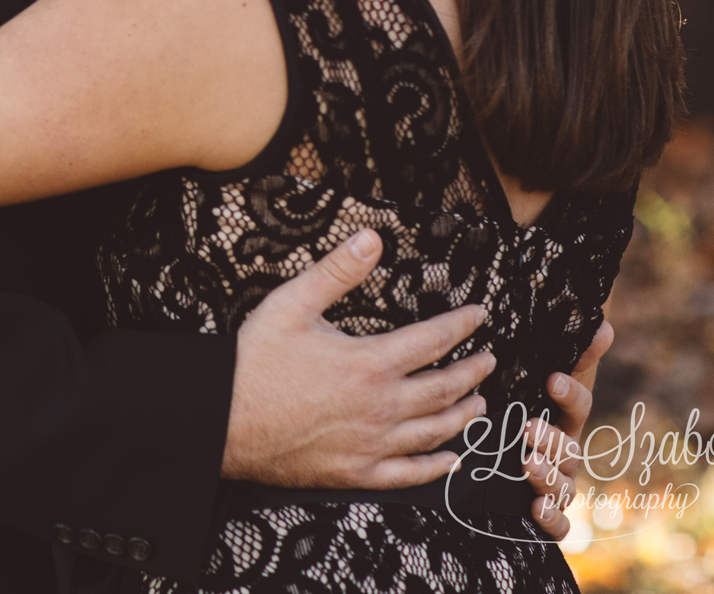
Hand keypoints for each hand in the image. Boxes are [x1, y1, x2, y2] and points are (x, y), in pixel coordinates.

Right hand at [223, 229, 493, 487]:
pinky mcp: (356, 472)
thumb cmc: (255, 362)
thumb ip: (337, 271)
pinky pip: (408, 474)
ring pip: (434, 432)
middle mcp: (381, 406)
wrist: (224, 419)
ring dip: (463, 417)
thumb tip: (372, 238)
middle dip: (472, 372)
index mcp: (370, 362)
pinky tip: (450, 461)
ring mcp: (372, 444)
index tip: (479, 315)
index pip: (432, 340)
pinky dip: (435, 468)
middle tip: (489, 361)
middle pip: (443, 389)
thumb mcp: (292, 304)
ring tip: (480, 405)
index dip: (461, 325)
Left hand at [524, 317, 612, 540]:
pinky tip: (536, 508)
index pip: (578, 405)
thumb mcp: (535, 383)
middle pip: (569, 450)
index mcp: (562, 419)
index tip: (552, 379)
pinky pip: (558, 525)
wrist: (485, 463)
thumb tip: (602, 324)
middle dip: (552, 439)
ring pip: (563, 486)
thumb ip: (570, 356)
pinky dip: (553, 519)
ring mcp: (554, 485)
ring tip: (526, 462)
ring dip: (547, 475)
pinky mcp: (541, 514)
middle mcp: (562, 454)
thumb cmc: (519, 411)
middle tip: (528, 427)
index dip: (570, 394)